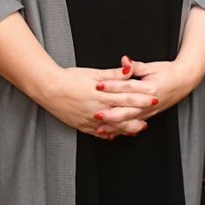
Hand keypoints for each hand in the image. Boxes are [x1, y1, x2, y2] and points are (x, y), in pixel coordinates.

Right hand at [30, 62, 154, 140]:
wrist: (49, 89)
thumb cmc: (70, 78)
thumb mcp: (94, 73)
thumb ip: (114, 74)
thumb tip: (130, 69)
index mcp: (102, 95)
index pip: (127, 97)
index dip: (142, 99)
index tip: (155, 98)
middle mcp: (97, 110)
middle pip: (123, 115)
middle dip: (139, 116)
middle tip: (151, 117)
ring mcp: (89, 120)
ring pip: (112, 127)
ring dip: (126, 129)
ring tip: (138, 129)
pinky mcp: (81, 125)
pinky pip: (98, 133)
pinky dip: (108, 134)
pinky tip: (116, 134)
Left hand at [90, 53, 204, 135]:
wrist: (184, 80)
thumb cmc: (168, 72)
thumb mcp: (152, 66)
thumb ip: (136, 66)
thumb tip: (124, 60)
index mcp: (150, 87)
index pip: (128, 87)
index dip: (112, 86)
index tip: (98, 85)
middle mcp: (150, 101)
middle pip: (127, 108)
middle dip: (111, 112)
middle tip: (95, 112)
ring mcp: (150, 110)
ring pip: (130, 121)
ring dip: (115, 125)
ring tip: (101, 128)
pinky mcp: (149, 115)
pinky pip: (134, 125)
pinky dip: (123, 129)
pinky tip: (113, 133)